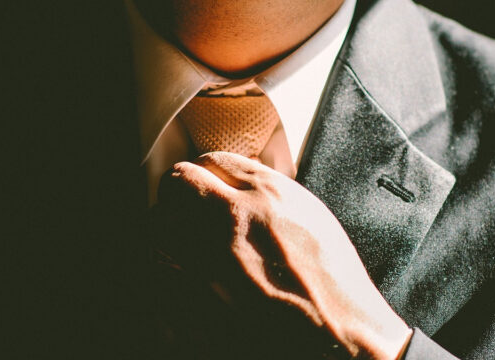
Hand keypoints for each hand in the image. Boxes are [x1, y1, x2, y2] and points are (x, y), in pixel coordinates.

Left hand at [162, 152, 411, 359]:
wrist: (337, 334)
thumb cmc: (333, 283)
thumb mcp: (312, 218)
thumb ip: (271, 195)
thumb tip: (239, 184)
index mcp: (268, 194)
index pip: (213, 160)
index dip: (205, 172)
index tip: (204, 182)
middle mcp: (233, 217)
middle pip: (178, 184)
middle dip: (178, 193)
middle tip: (182, 205)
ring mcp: (209, 256)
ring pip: (159, 222)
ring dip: (166, 227)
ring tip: (178, 238)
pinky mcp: (194, 295)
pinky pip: (158, 266)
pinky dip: (164, 266)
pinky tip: (179, 273)